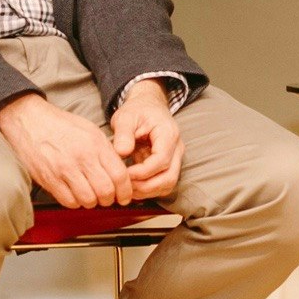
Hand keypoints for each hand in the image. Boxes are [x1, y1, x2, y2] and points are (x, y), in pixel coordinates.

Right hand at [0, 93, 134, 207]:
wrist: (30, 120)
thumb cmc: (60, 125)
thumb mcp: (91, 131)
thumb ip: (106, 151)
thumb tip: (119, 171)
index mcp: (96, 145)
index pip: (119, 175)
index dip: (126, 190)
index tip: (125, 196)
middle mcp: (82, 158)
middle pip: (105, 191)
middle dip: (110, 199)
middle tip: (108, 199)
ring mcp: (64, 170)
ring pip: (88, 199)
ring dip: (92, 203)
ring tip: (91, 197)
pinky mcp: (49, 179)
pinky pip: (68, 201)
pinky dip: (75, 203)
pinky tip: (75, 195)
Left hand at [110, 79, 183, 201]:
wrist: (148, 107)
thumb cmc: (137, 110)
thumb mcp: (126, 117)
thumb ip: (123, 134)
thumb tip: (121, 152)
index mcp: (169, 134)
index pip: (161, 160)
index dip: (143, 172)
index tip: (125, 173)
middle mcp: (177, 148)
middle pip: (169, 177)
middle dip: (146, 186)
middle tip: (125, 186)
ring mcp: (175, 158)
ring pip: (168, 184)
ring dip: (148, 191)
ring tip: (127, 189)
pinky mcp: (168, 165)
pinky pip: (163, 183)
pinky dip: (149, 190)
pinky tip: (132, 187)